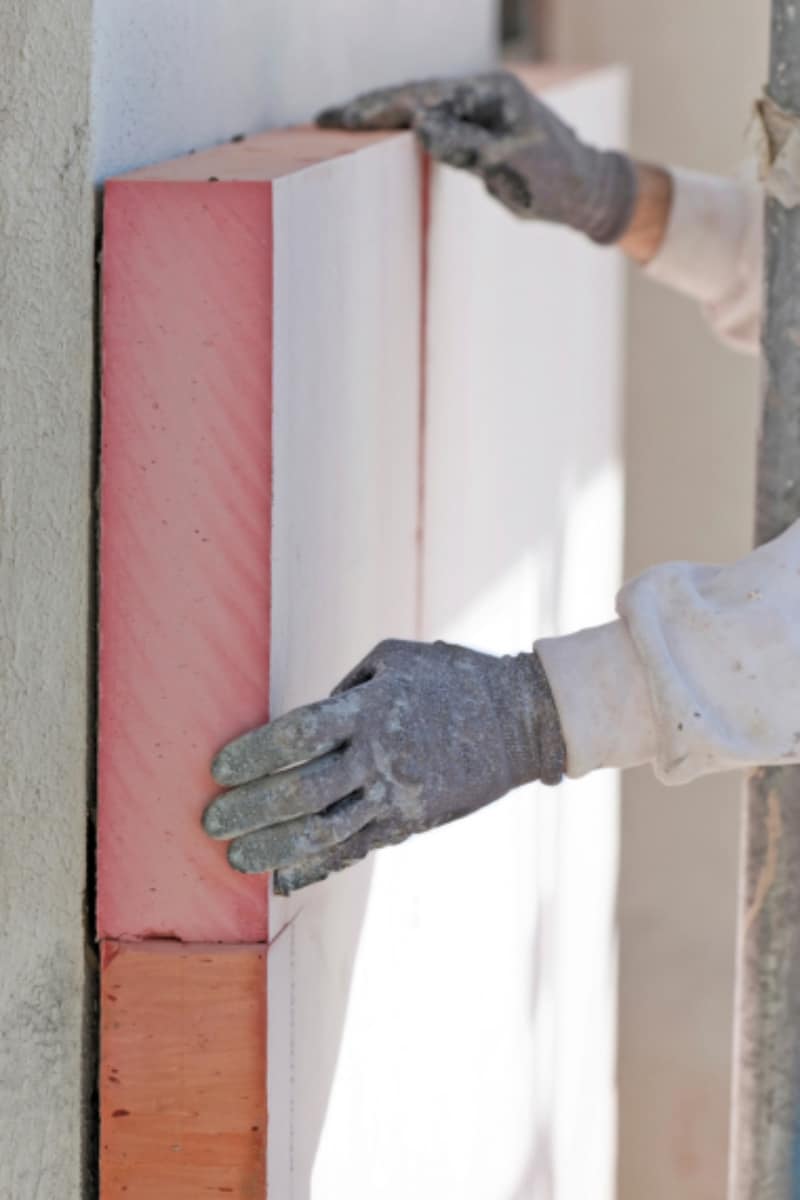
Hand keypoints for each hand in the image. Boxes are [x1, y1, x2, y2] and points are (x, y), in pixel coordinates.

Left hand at [203, 639, 565, 893]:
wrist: (522, 719)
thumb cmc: (452, 676)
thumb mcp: (395, 659)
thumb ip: (344, 686)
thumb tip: (302, 723)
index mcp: (371, 707)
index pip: (298, 734)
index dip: (254, 754)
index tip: (219, 769)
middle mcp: (380, 754)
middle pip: (302, 791)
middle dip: (250, 809)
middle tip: (211, 822)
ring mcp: (398, 793)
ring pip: (325, 830)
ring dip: (274, 848)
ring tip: (236, 861)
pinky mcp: (413, 821)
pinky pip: (358, 849)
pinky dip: (319, 866)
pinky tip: (286, 878)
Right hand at [318, 70, 637, 242]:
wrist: (587, 189)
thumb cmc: (556, 180)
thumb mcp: (511, 166)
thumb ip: (466, 145)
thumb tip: (420, 125)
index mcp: (491, 92)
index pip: (424, 97)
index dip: (380, 107)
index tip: (341, 117)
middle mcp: (483, 93)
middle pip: (415, 95)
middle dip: (369, 107)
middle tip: (323, 117)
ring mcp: (480, 109)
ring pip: (421, 107)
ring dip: (381, 115)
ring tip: (340, 121)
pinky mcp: (478, 129)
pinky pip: (433, 123)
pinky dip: (402, 126)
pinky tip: (379, 130)